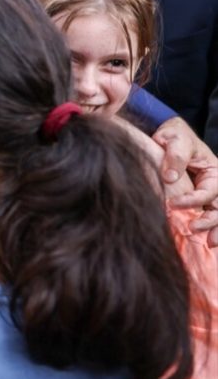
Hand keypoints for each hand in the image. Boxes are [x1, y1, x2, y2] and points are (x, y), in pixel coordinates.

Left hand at [153, 117, 217, 244]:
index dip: (194, 199)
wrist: (166, 136)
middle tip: (194, 228)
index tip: (173, 204)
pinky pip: (211, 214)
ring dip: (216, 229)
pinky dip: (212, 228)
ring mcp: (210, 193)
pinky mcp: (200, 200)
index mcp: (214, 170)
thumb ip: (175, 156)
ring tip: (208, 243)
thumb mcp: (175, 140)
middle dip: (211, 220)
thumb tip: (170, 178)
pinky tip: (208, 242)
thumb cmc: (173, 136)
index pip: (210, 191)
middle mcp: (216, 184)